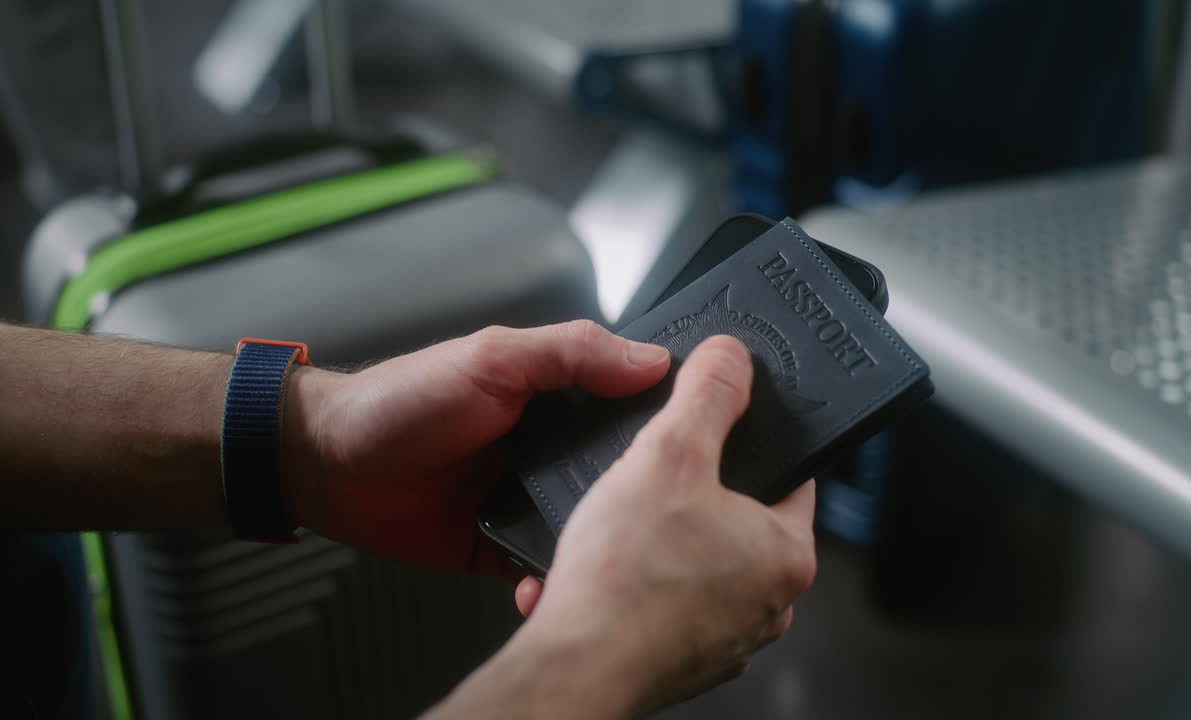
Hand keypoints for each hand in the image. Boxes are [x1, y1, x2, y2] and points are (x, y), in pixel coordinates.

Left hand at [281, 320, 670, 576]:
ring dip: (603, 542)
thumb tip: (652, 360)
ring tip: (629, 557)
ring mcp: (526, 501)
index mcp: (555, 396)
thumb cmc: (400, 399)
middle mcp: (549, 449)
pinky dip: (552, 581)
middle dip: (643, 492)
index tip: (707, 433)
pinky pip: (542, 570)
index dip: (665, 417)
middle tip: (675, 508)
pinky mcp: (501, 548)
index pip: (628, 404)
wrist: (327, 464)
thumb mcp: (493, 357)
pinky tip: (560, 585)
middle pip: (619, 472)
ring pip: (588, 526)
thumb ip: (571, 354)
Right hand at [509, 336, 816, 714]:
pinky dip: (634, 586)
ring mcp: (725, 639)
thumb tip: (731, 358)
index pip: (791, 478)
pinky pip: (663, 607)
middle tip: (652, 480)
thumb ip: (706, 395)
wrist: (575, 668)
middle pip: (737, 522)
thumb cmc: (626, 580)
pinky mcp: (681, 661)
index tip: (721, 432)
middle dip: (690, 497)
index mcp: (787, 555)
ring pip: (697, 567)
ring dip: (656, 545)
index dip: (751, 445)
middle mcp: (768, 605)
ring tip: (617, 530)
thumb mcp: (668, 453)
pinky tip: (600, 573)